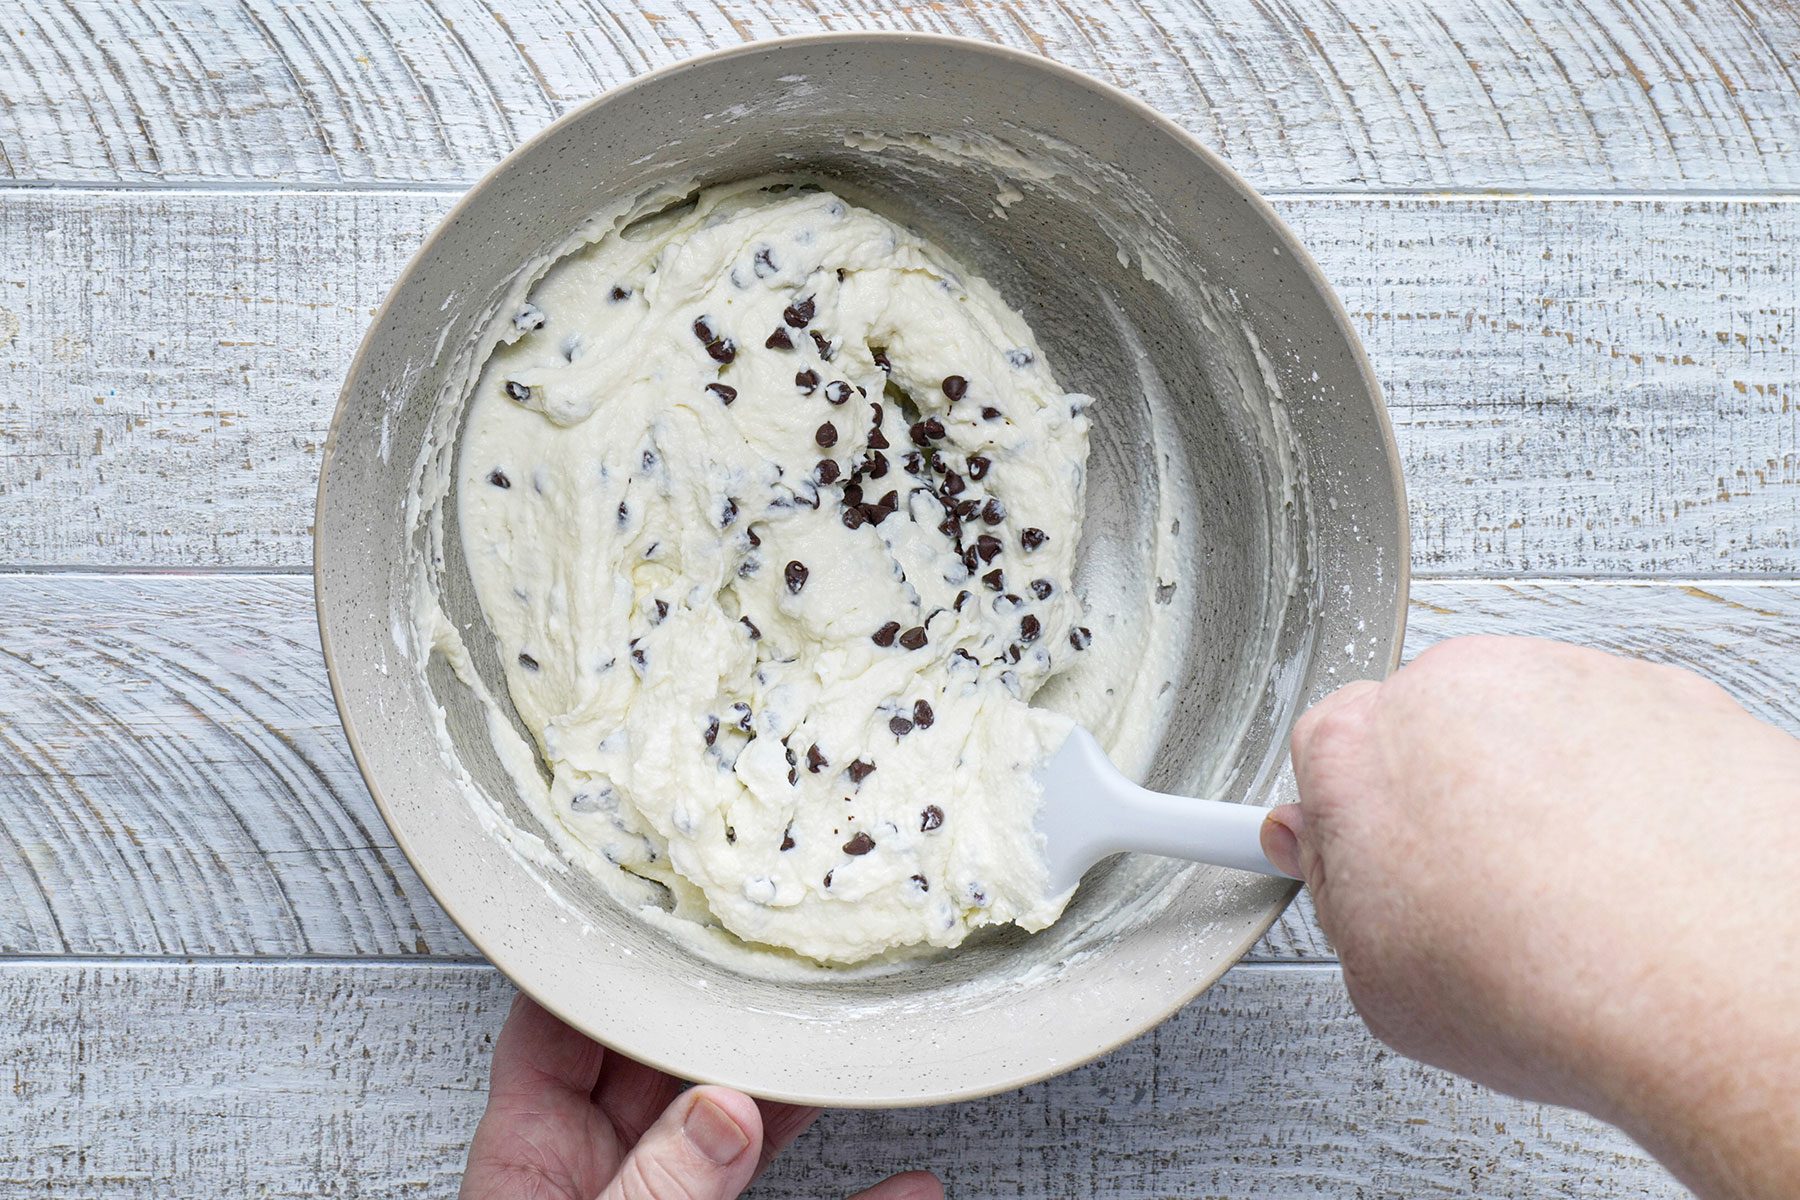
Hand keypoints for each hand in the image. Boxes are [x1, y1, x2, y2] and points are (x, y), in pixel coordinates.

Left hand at [461, 994, 941, 1199]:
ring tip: (851, 1044)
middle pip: (662, 1070)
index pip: (553, 1035)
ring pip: (739, 1140)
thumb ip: (655, 1195)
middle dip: (724, 1015)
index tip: (661, 902)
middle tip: (782, 959)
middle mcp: (595, 1188)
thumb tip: (720, 1108)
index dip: (601, 964)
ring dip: (801, 1096)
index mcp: (524, 1174)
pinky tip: (908, 1191)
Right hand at [1262, 637, 1799, 1199]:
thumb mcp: (1379, 984)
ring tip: (1574, 899)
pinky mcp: (1670, 691)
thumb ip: (1338, 899)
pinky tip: (1641, 873)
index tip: (1365, 860)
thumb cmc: (1553, 982)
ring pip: (1533, 728)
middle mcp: (1457, 688)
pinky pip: (1628, 734)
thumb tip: (1335, 868)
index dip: (1348, 824)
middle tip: (1479, 901)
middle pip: (1430, 734)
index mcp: (1359, 747)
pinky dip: (1633, 789)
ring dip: (1543, 791)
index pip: (1322, 760)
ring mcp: (1568, 679)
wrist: (1719, 980)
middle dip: (1447, 804)